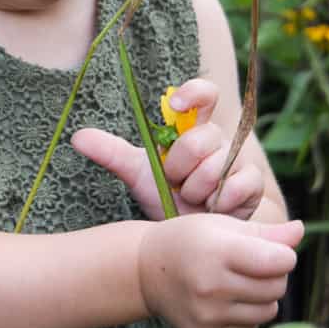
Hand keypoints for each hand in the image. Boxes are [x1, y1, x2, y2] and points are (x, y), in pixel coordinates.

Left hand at [71, 79, 264, 220]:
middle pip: (202, 138)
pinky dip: (219, 202)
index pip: (204, 94)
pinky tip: (210, 210)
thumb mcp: (139, 175)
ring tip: (192, 199)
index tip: (175, 104)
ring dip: (198, 188)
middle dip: (182, 166)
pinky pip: (237, 185)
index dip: (194, 93)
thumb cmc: (168, 198)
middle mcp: (219, 139)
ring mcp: (238, 160)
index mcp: (194, 129)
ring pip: (218, 164)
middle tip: (175, 182)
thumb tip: (76, 137)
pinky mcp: (252, 184)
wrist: (194, 234)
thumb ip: (113, 154)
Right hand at [138, 214, 303, 327]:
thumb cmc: (192, 239)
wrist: (147, 270)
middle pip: (277, 287)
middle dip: (276, 274)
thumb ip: (267, 232)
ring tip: (244, 280)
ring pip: (267, 310)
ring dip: (265, 295)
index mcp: (219, 251)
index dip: (285, 254)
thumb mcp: (225, 225)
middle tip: (257, 263)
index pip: (278, 261)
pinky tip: (231, 298)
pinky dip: (249, 314)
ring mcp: (208, 314)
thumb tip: (301, 230)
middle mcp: (212, 286)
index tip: (273, 248)